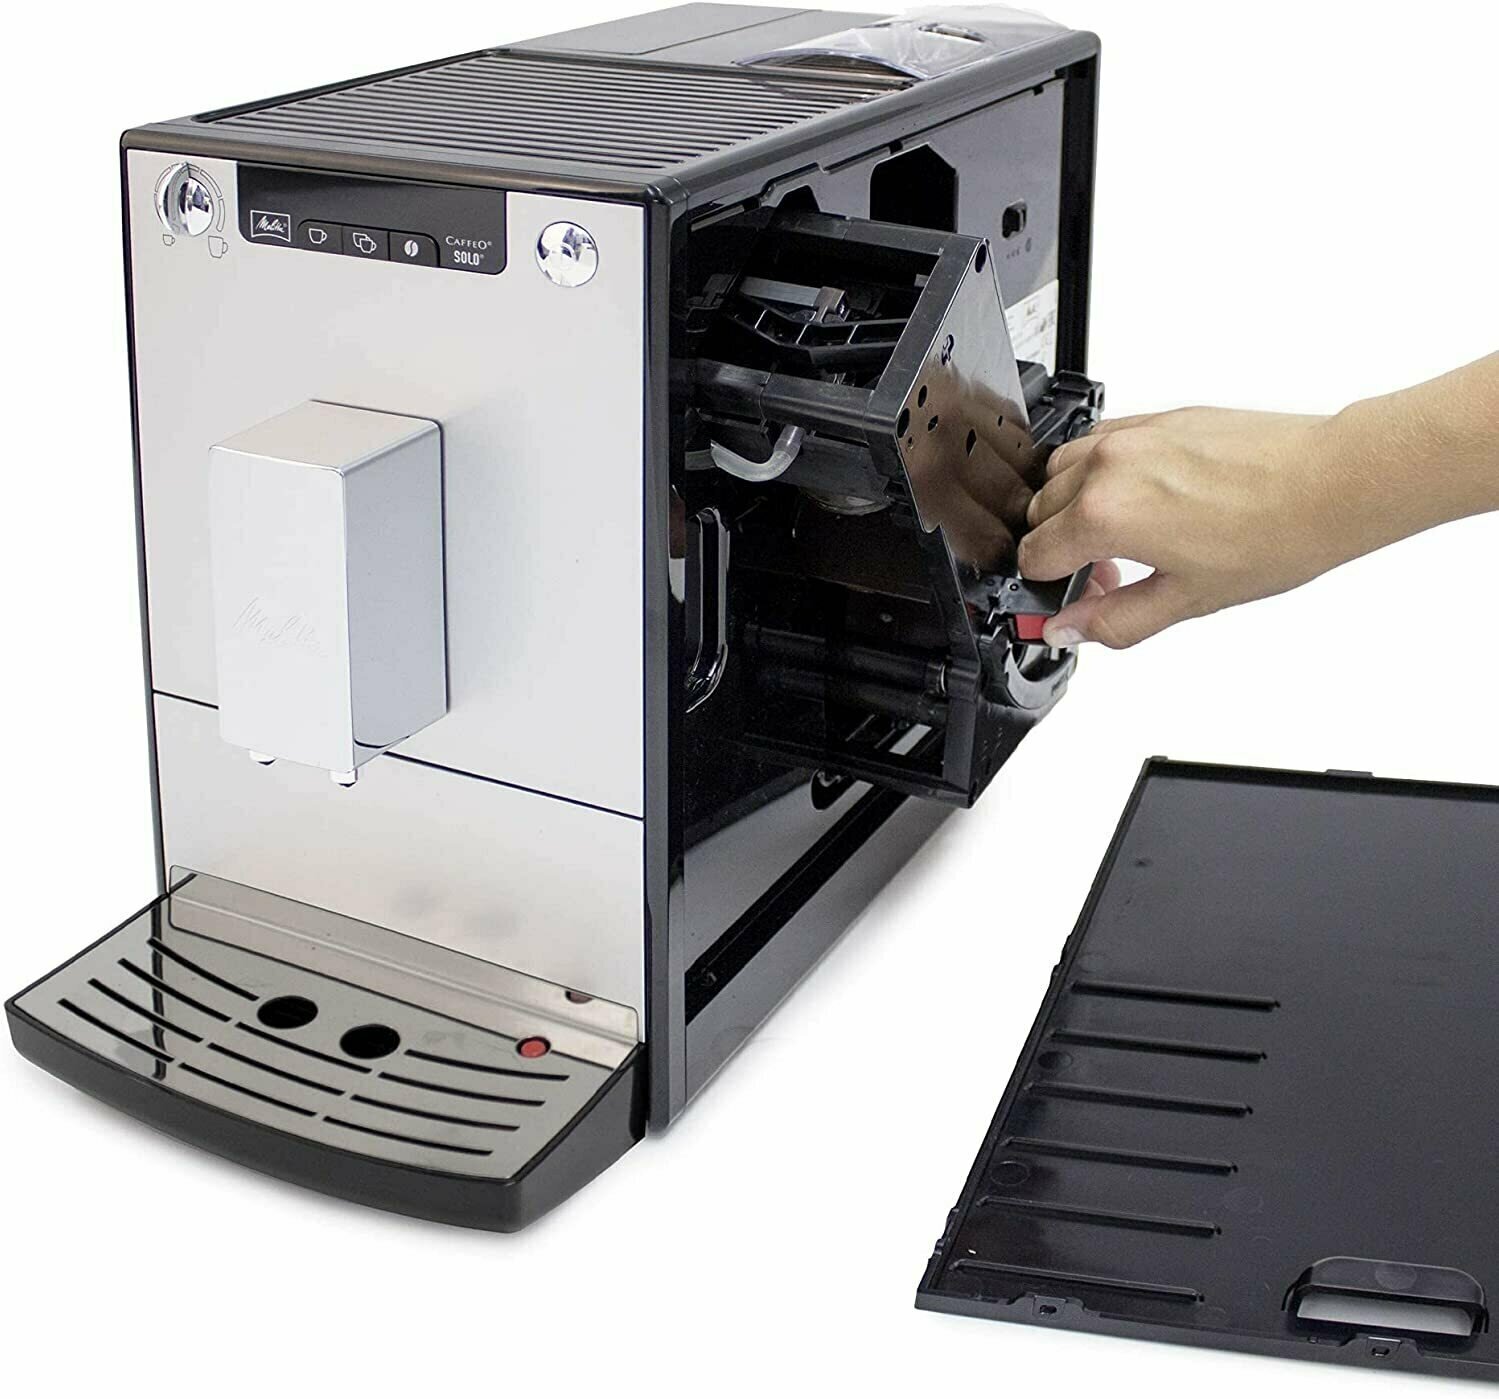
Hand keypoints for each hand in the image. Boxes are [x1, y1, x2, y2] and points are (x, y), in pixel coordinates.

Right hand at [1018, 407, 1355, 647]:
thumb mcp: (1185, 600)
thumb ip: (1113, 620)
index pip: (1035, 555)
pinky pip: (1097, 440)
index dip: (1050, 587)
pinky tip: (1139, 497)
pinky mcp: (1157, 417)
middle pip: (1039, 512)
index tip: (1079, 597)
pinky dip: (1098, 471)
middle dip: (1061, 548)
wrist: (1330, 483)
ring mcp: (1131, 435)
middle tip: (1109, 575)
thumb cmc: (1274, 535)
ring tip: (1120, 534)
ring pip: (1059, 471)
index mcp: (1105, 515)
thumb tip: (1069, 630)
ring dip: (1071, 505)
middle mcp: (1108, 467)